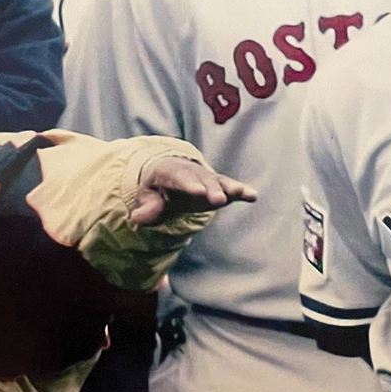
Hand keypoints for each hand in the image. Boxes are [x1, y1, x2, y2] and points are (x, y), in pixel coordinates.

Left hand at [133, 157, 256, 225]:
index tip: (198, 192)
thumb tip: (138, 219)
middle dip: (211, 189)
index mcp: (171, 172)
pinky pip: (230, 187)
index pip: (179, 178)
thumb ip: (146, 207)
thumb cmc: (157, 188)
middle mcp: (192, 172)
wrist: (170, 174)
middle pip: (202, 180)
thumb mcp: (146, 196)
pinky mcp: (218, 185)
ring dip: (230, 188)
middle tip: (219, 200)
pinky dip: (241, 191)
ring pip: (219, 181)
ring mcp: (207, 178)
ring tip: (242, 193)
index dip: (188, 184)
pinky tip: (253, 196)